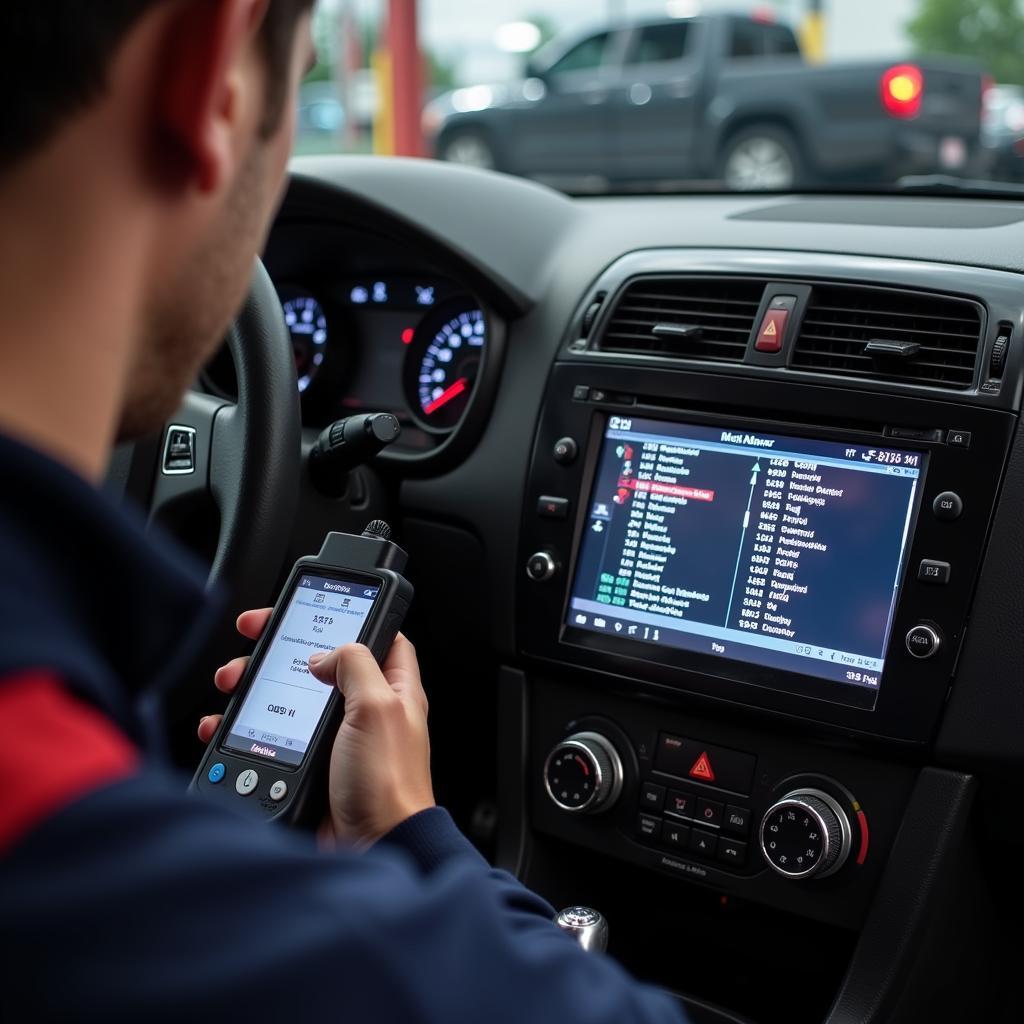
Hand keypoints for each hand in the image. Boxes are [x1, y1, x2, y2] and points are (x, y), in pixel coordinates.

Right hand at [200, 611, 434, 847]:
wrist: (373, 847)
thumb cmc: (388, 784)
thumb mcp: (376, 708)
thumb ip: (355, 666)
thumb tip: (325, 653)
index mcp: (392, 689)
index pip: (373, 635)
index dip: (340, 616)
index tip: (303, 607)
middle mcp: (365, 710)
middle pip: (319, 662)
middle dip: (281, 648)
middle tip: (251, 637)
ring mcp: (335, 738)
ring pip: (288, 697)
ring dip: (254, 685)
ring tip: (231, 682)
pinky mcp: (310, 766)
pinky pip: (272, 736)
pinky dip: (244, 727)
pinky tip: (226, 725)